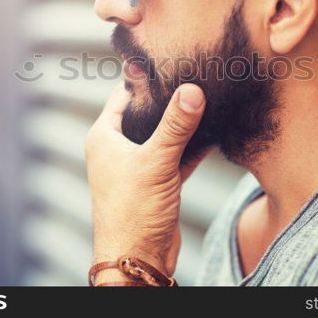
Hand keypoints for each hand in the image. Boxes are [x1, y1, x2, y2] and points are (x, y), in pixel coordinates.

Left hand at [85, 81, 206, 279]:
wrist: (137, 259)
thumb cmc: (131, 212)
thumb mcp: (155, 162)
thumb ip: (175, 126)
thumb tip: (191, 91)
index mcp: (104, 136)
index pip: (123, 95)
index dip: (144, 77)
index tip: (168, 58)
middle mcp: (118, 148)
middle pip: (146, 113)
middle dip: (169, 98)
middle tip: (193, 74)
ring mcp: (138, 165)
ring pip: (163, 135)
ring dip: (183, 123)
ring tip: (207, 98)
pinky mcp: (157, 182)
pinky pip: (176, 156)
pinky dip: (192, 146)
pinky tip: (212, 131)